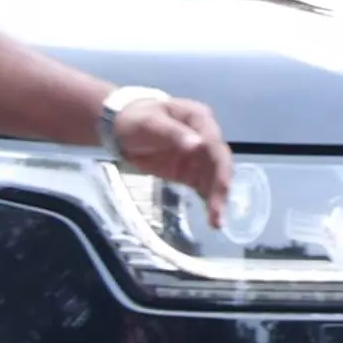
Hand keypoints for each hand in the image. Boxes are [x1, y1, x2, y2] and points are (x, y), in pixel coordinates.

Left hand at [105, 90, 234, 222]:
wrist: (122, 129)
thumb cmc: (137, 120)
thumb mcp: (151, 123)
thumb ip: (174, 134)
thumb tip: (198, 145)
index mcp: (199, 119)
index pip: (214, 143)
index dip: (217, 165)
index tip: (218, 186)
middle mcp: (206, 137)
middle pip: (220, 162)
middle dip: (221, 186)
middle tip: (218, 212)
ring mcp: (200, 156)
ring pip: (215, 177)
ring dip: (217, 198)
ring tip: (217, 223)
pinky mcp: (191, 172)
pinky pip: (204, 186)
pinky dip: (209, 201)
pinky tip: (213, 219)